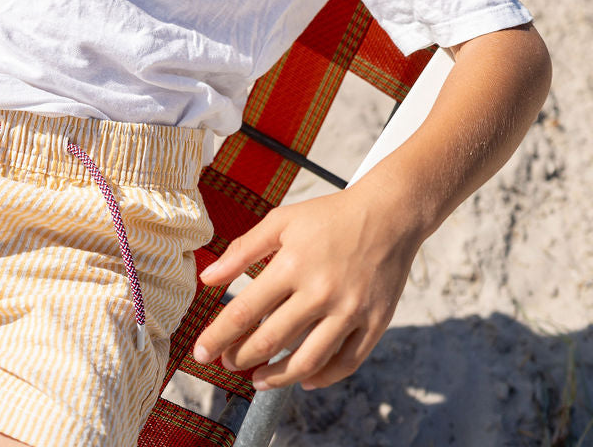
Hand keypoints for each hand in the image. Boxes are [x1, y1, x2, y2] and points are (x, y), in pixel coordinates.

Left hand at [192, 184, 419, 391]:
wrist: (390, 212)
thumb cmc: (332, 215)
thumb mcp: (283, 220)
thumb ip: (243, 250)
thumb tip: (208, 278)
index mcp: (293, 264)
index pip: (244, 312)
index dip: (218, 337)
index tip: (202, 353)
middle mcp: (321, 291)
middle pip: (271, 341)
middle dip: (242, 358)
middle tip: (229, 362)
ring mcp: (350, 310)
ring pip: (307, 361)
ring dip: (276, 378)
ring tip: (259, 380)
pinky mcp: (375, 323)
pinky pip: (345, 363)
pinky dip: (322, 378)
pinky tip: (303, 377)